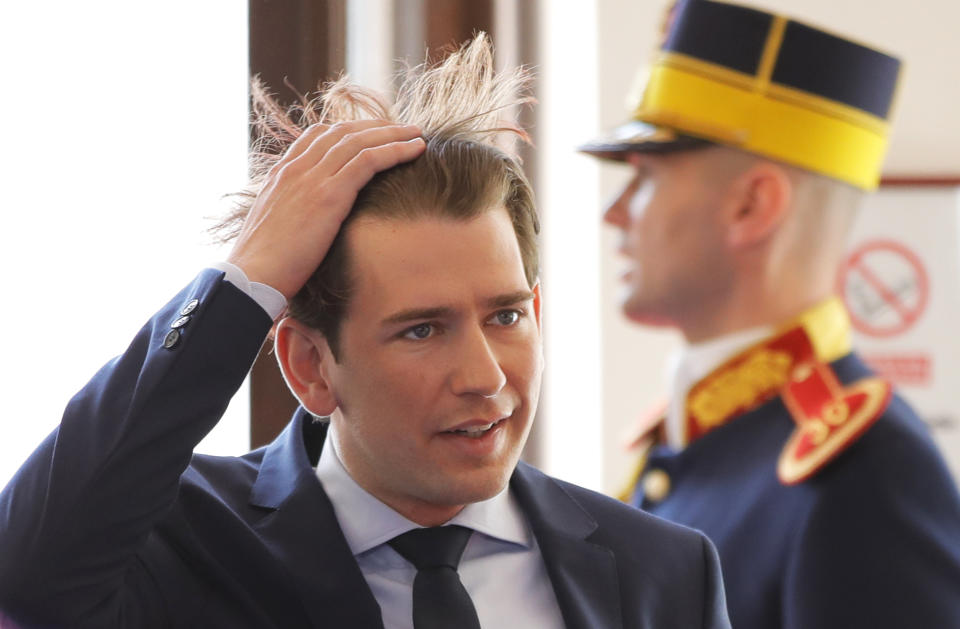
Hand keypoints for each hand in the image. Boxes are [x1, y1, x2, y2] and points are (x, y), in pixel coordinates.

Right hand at [227, 120, 425, 298]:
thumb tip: (307, 223)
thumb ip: (293, 214)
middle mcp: (296, 168)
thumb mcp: (276, 229)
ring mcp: (311, 178)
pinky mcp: (328, 195)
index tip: (373, 132)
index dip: (348, 130)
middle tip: (403, 128)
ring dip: (393, 134)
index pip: (318, 135)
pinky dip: (395, 150)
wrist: (251, 278)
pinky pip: (368, 161)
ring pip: (359, 141)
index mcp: (282, 174)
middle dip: (376, 126)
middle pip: (342, 132)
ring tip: (417, 134)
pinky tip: (416, 150)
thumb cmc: (263, 266)